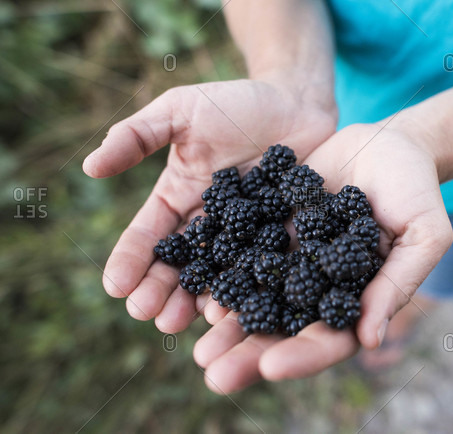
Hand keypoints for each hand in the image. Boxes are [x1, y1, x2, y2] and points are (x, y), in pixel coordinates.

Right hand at [83, 78, 335, 332]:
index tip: (113, 286)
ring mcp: (246, 234)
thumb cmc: (236, 104)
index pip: (150, 234)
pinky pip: (261, 268)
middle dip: (160, 290)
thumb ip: (138, 135)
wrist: (295, 101)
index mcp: (180, 197)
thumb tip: (89, 167)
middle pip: (181, 264)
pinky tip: (233, 310)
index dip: (131, 259)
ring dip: (196, 300)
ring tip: (180, 322)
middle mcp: (209, 223)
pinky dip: (247, 289)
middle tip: (147, 315)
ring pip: (217, 274)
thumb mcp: (180, 111)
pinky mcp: (281, 237)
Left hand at [193, 123, 452, 393]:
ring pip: (254, 294)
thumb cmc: (417, 191)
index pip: (329, 338)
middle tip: (212, 375)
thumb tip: (369, 339)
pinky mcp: (272, 226)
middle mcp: (316, 285)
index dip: (302, 356)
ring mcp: (291, 257)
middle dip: (248, 351)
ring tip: (195, 340)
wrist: (388, 144)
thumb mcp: (423, 235)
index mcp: (355, 298)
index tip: (270, 366)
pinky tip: (193, 280)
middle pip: (281, 327)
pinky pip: (241, 249)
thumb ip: (397, 282)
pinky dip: (218, 268)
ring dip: (225, 320)